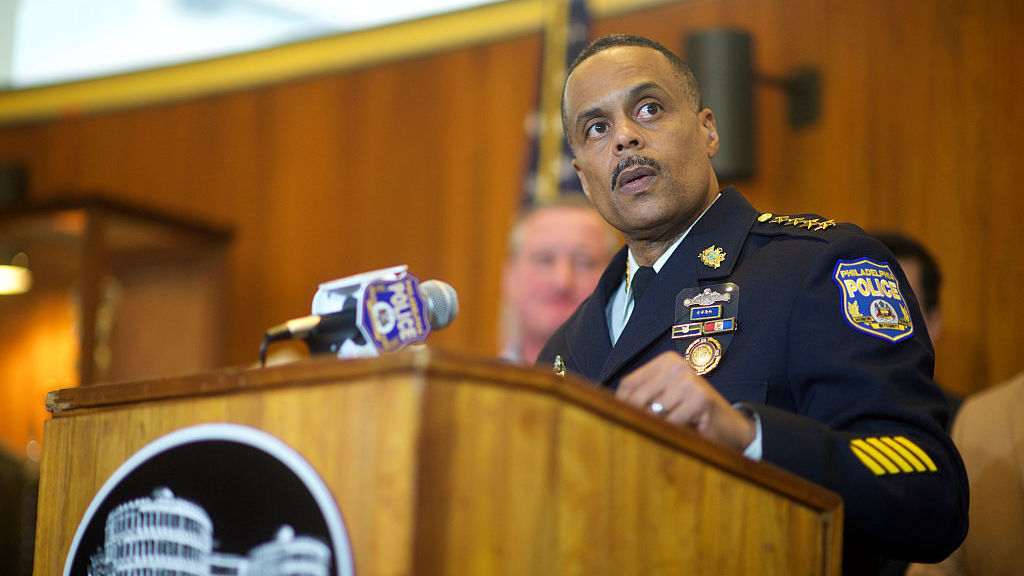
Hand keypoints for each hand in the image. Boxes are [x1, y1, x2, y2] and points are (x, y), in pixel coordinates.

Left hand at [615, 351, 755, 452]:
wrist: (731, 429)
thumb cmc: (692, 416)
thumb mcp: (664, 401)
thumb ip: (640, 398)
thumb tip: (604, 406)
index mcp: (666, 361)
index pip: (629, 384)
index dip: (620, 405)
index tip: (618, 422)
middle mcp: (677, 364)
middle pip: (637, 397)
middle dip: (636, 419)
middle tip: (638, 434)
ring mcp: (689, 379)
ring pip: (653, 411)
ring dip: (657, 428)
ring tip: (667, 432)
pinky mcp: (700, 397)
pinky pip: (671, 422)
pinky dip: (672, 433)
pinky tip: (683, 434)